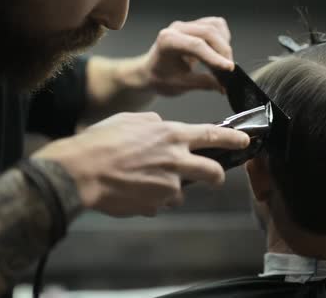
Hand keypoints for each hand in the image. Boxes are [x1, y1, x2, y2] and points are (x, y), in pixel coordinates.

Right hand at [32, 112, 249, 216]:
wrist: (81, 171)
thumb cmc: (102, 142)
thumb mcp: (132, 120)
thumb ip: (155, 124)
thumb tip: (164, 127)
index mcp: (171, 135)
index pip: (212, 136)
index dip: (233, 140)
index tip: (245, 142)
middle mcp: (176, 161)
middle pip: (212, 172)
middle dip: (217, 176)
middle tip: (214, 178)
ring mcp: (167, 187)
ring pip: (181, 191)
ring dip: (170, 188)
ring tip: (143, 181)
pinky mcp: (155, 205)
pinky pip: (159, 204)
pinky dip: (151, 199)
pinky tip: (132, 190)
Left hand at [143, 17, 234, 95]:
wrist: (151, 71)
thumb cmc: (160, 78)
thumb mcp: (180, 85)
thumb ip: (203, 83)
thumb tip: (224, 85)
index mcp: (167, 41)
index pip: (196, 45)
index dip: (215, 57)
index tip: (229, 69)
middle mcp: (177, 28)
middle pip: (209, 33)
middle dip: (223, 53)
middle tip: (228, 74)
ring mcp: (187, 25)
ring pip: (215, 27)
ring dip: (224, 46)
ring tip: (223, 66)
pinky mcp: (196, 25)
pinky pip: (216, 26)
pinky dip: (223, 39)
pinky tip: (220, 54)